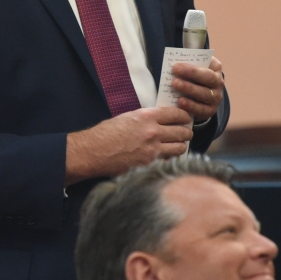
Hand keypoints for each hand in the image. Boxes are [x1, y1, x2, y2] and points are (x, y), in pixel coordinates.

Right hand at [65, 107, 193, 184]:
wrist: (93, 152)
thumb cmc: (106, 134)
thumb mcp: (127, 118)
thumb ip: (146, 119)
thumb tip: (161, 121)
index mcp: (147, 116)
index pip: (176, 114)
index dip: (185, 116)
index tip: (187, 119)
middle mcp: (153, 132)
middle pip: (182, 131)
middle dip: (186, 132)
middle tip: (185, 133)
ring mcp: (153, 150)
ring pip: (180, 147)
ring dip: (181, 146)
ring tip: (178, 145)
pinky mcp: (150, 165)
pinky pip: (169, 161)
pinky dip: (171, 158)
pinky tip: (168, 156)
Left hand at [169, 56, 224, 123]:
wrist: (198, 92)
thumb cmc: (192, 75)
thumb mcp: (193, 66)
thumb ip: (187, 62)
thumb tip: (174, 61)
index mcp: (215, 68)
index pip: (207, 64)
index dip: (192, 67)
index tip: (176, 66)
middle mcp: (218, 82)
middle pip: (208, 78)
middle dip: (191, 75)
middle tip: (175, 75)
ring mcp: (216, 97)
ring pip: (205, 94)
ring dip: (190, 90)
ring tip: (176, 86)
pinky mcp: (211, 110)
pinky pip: (202, 109)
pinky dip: (191, 106)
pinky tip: (180, 102)